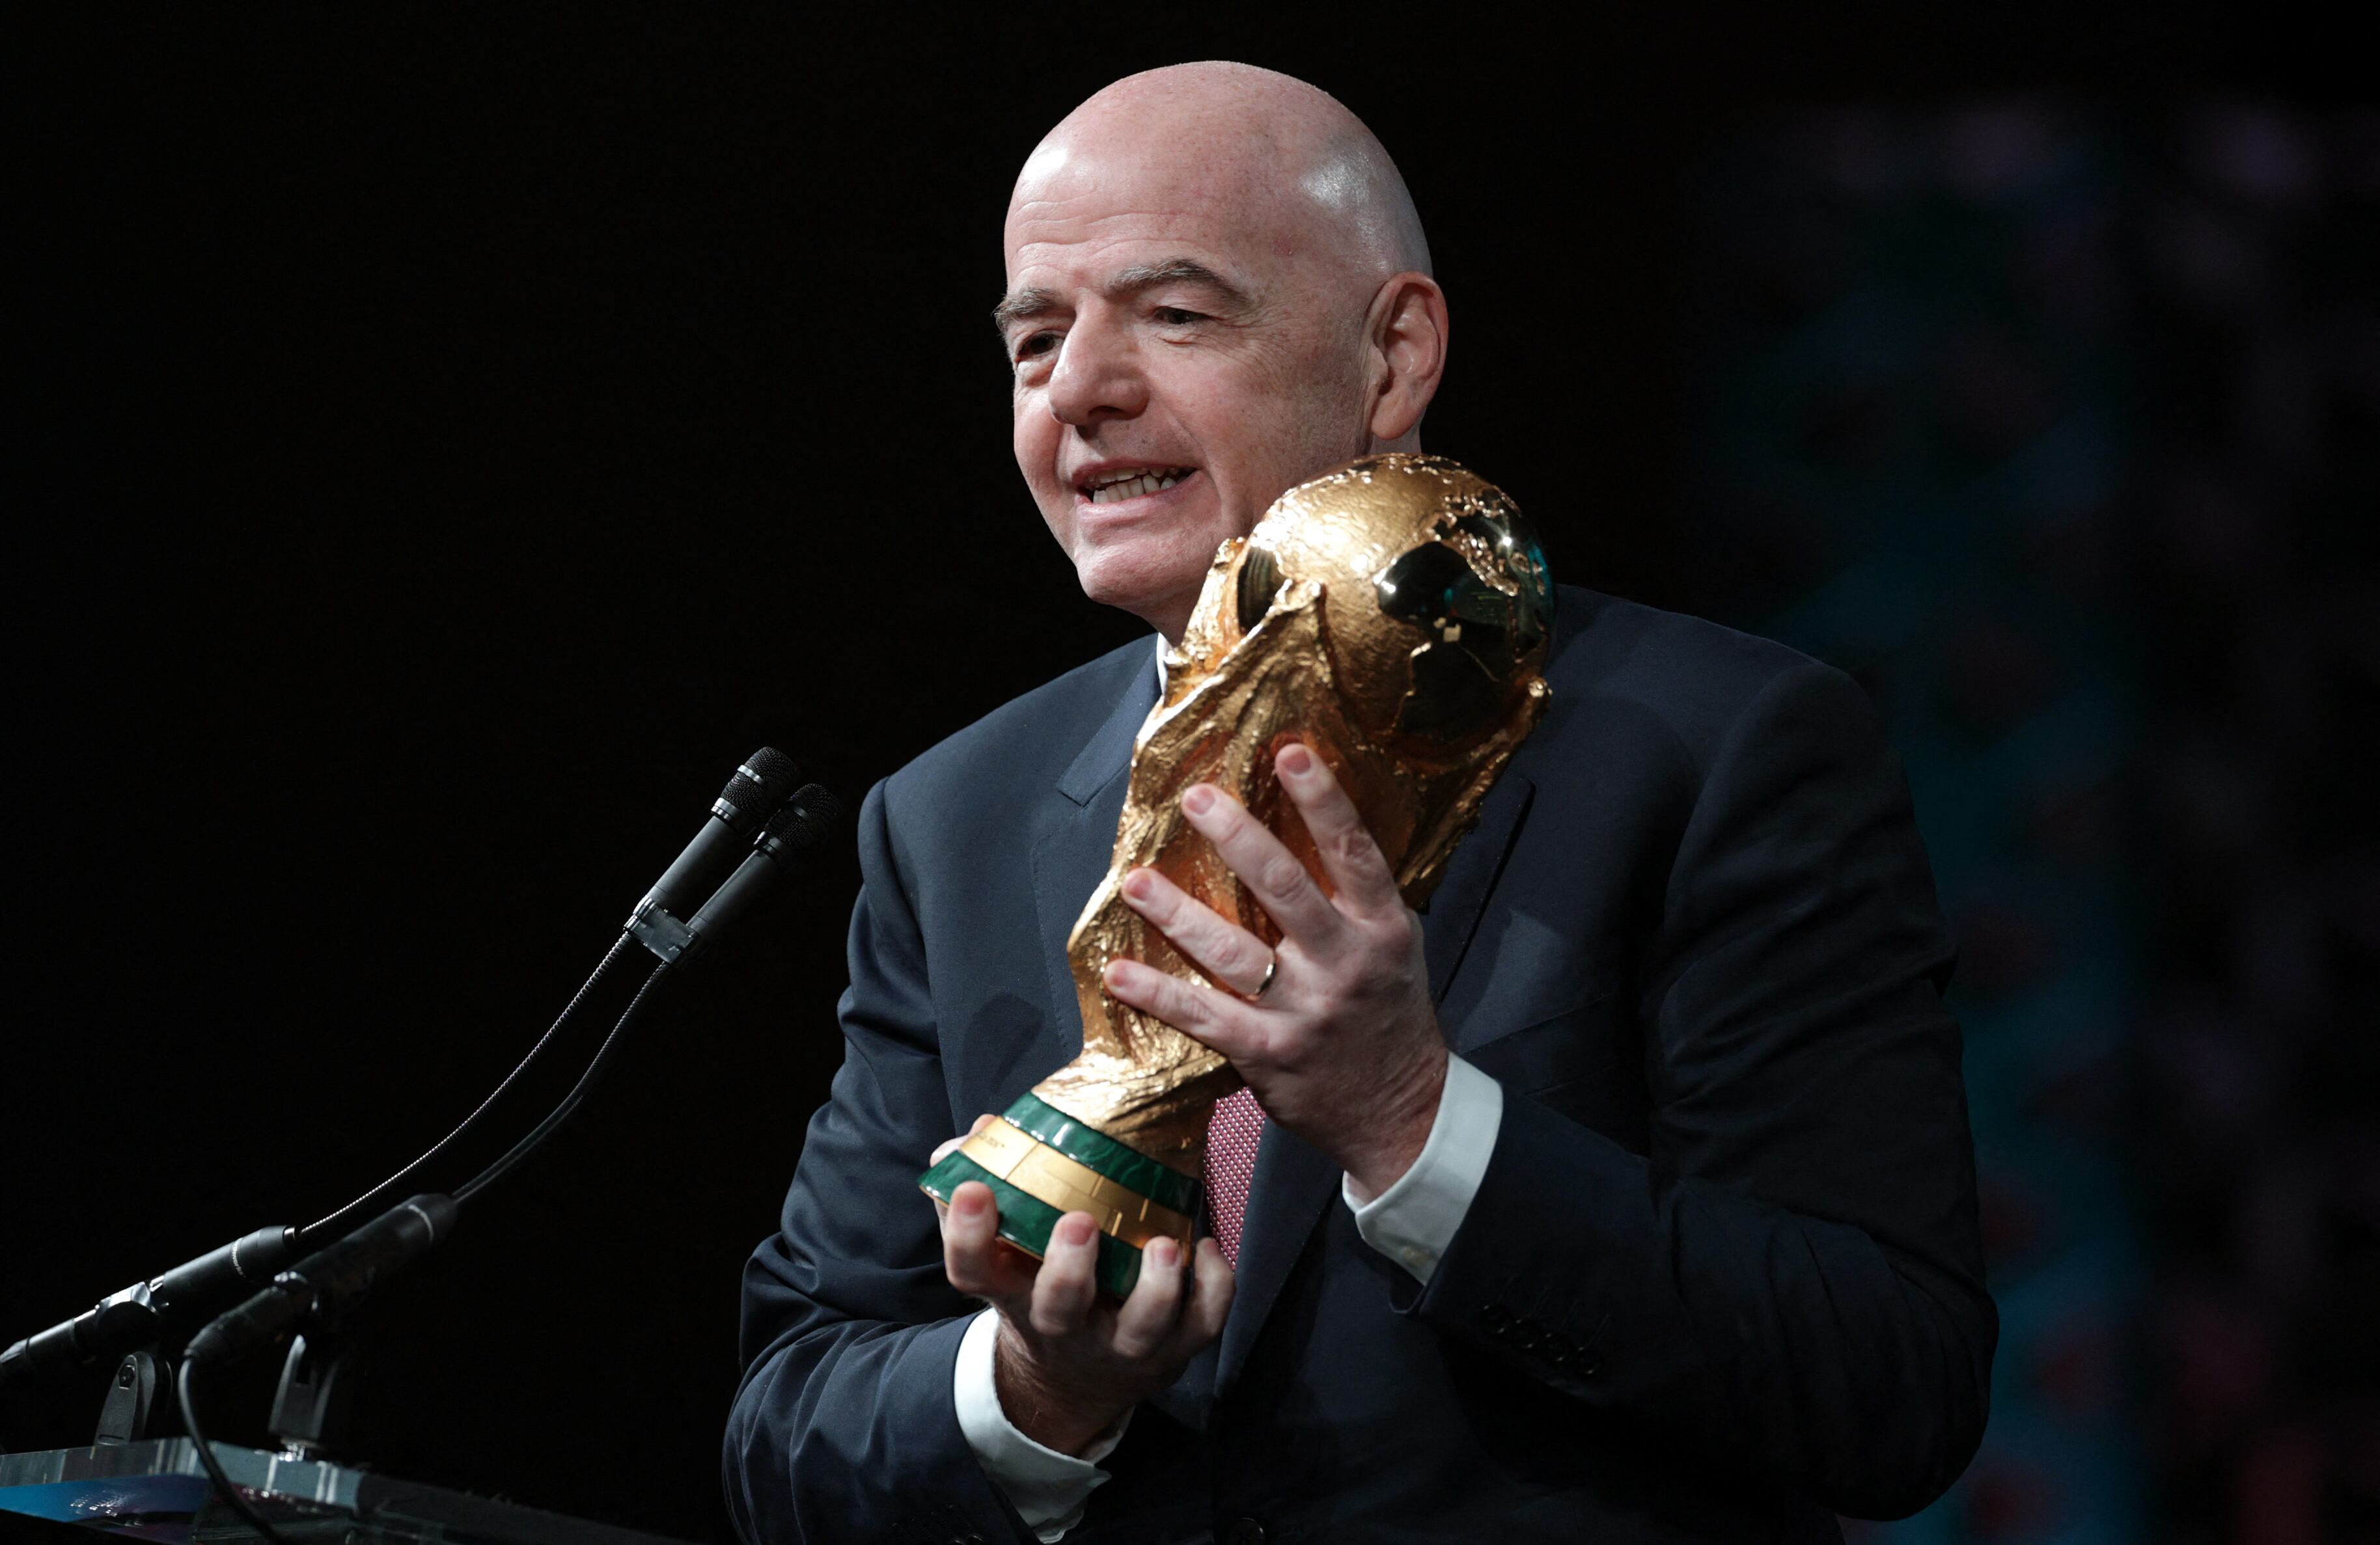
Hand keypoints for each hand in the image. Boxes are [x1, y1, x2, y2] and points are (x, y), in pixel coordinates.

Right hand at [930, 1122, 1232, 1455]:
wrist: (1072, 1385)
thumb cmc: (1037, 1292)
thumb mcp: (1001, 1255)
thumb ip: (985, 1192)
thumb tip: (982, 1131)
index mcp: (1012, 1295)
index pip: (973, 1273)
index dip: (968, 1235)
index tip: (975, 1189)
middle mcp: (1064, 1326)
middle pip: (1058, 1308)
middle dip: (1068, 1268)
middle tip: (1078, 1221)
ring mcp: (1121, 1344)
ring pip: (1140, 1327)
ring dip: (1156, 1288)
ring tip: (1164, 1246)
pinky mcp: (1173, 1350)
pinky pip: (1201, 1326)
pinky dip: (1214, 1289)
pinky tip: (1209, 1247)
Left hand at [1100, 741, 1447, 1199]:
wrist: (1401, 1113)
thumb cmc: (1388, 1013)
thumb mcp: (1395, 947)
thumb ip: (1356, 898)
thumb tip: (1308, 824)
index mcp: (1382, 928)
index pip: (1354, 852)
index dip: (1323, 800)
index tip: (1290, 752)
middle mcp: (1346, 964)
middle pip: (1286, 889)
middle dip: (1238, 838)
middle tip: (1196, 798)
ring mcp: (1305, 1011)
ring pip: (1233, 953)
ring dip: (1178, 915)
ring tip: (1136, 882)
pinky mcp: (1269, 1055)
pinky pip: (1205, 1018)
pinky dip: (1158, 995)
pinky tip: (1119, 973)